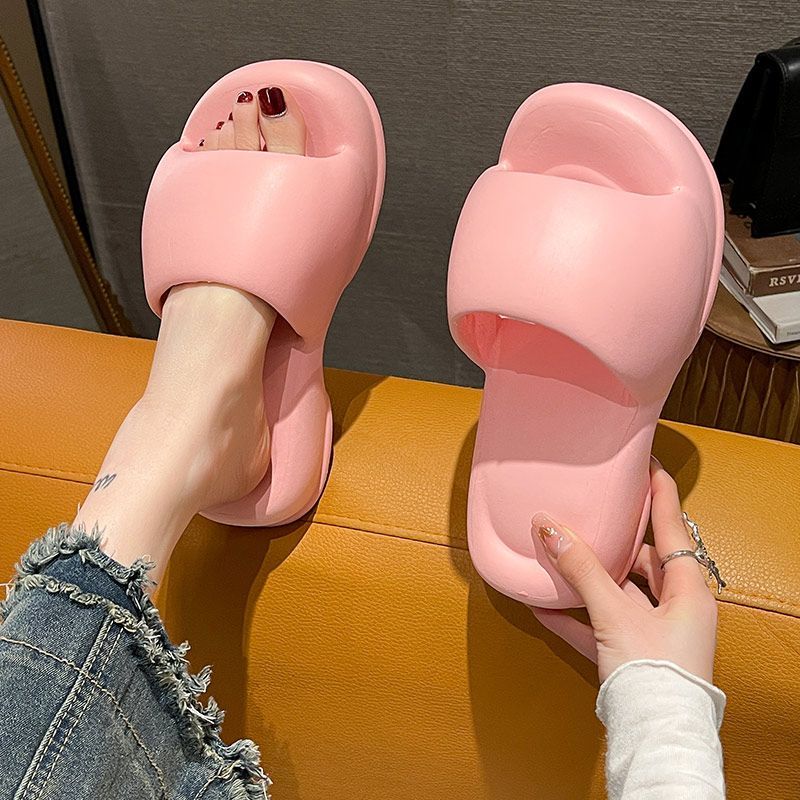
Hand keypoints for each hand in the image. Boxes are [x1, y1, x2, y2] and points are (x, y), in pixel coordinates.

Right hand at [531, 458, 718, 682]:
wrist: (655, 740)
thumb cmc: (653, 674)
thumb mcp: (615, 614)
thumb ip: (581, 569)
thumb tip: (548, 526)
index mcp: (687, 591)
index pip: (672, 526)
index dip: (659, 492)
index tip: (647, 463)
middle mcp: (676, 608)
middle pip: (642, 560)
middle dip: (612, 539)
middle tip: (589, 514)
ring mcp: (654, 634)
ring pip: (618, 593)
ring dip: (587, 580)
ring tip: (558, 557)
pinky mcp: (632, 656)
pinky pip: (600, 626)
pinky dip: (576, 616)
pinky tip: (545, 608)